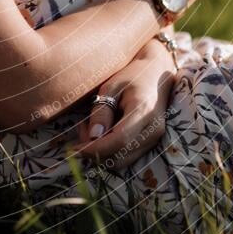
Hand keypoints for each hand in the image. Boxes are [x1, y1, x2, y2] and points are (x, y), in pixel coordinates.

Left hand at [74, 40, 176, 169]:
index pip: (119, 140)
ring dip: (102, 153)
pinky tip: (102, 133)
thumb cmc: (131, 76)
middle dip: (95, 151)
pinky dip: (111, 151)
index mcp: (143, 110)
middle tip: (81, 130)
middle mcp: (153, 129)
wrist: (157, 73)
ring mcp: (156, 138)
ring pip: (123, 161)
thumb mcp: (111, 86)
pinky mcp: (152, 142)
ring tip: (90, 130)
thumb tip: (93, 137)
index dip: (95, 149)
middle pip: (120, 156)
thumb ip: (102, 111)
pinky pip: (128, 156)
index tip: (75, 148)